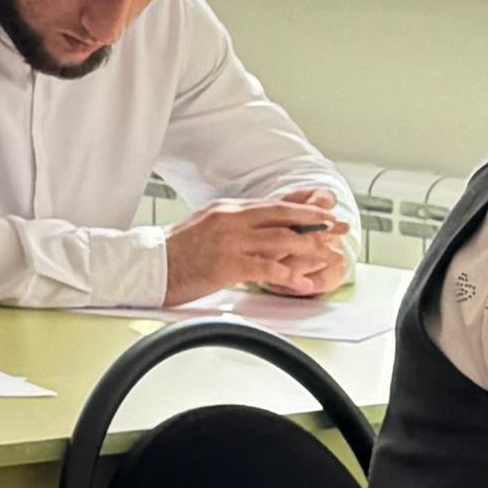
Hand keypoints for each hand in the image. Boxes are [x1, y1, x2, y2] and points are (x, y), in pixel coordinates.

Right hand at [166, 191, 353, 306]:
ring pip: (280, 240)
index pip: (273, 203)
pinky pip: (267, 268)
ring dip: (310, 248)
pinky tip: (303, 283)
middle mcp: (230, 219)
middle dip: (315, 221)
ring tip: (330, 254)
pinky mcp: (227, 264)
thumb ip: (234, 223)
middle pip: (282, 216)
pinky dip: (289, 275)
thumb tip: (258, 226)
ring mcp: (229, 241)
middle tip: (338, 226)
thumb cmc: (176, 252)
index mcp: (227, 208)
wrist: (149, 266)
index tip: (325, 207)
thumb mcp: (206, 226)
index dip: (303, 206)